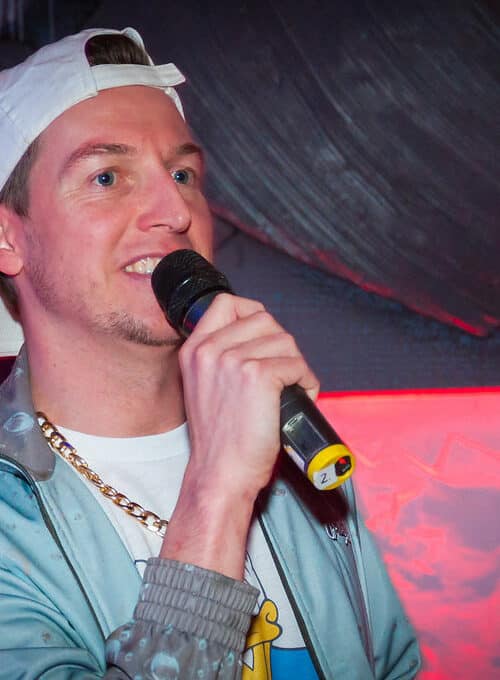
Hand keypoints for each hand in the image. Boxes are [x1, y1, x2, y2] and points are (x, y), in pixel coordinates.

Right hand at [160, 293, 318, 576]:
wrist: (220, 474)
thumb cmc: (221, 440)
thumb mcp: (205, 388)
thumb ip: (221, 359)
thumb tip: (261, 340)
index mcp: (194, 350)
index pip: (225, 303)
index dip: (252, 313)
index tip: (265, 336)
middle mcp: (209, 349)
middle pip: (263, 319)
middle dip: (282, 344)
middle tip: (285, 372)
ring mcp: (232, 360)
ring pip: (285, 340)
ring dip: (297, 364)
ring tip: (294, 388)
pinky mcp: (257, 376)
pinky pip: (296, 364)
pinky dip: (307, 381)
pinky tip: (301, 397)